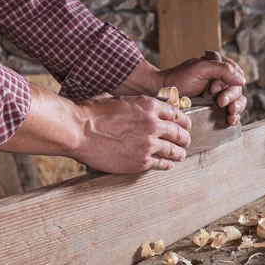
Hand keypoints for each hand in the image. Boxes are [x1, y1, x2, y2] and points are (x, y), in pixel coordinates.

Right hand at [74, 96, 191, 173]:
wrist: (78, 131)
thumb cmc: (92, 114)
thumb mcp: (118, 100)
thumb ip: (134, 105)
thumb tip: (137, 107)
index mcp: (148, 106)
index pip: (177, 115)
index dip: (184, 122)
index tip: (186, 126)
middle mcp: (153, 125)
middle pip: (179, 133)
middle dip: (185, 138)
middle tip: (186, 141)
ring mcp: (149, 144)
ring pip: (174, 151)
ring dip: (179, 153)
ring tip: (180, 155)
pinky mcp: (141, 161)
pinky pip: (162, 164)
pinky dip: (168, 164)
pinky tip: (168, 164)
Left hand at [160, 56, 247, 124]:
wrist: (165, 94)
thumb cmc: (179, 79)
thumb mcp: (201, 68)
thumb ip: (223, 70)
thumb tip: (242, 81)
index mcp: (219, 67)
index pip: (237, 74)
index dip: (230, 82)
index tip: (213, 89)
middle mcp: (222, 80)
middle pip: (238, 89)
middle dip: (232, 97)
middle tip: (221, 102)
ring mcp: (220, 95)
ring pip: (239, 101)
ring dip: (237, 107)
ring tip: (231, 112)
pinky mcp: (217, 108)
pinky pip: (233, 112)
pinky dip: (235, 116)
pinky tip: (231, 119)